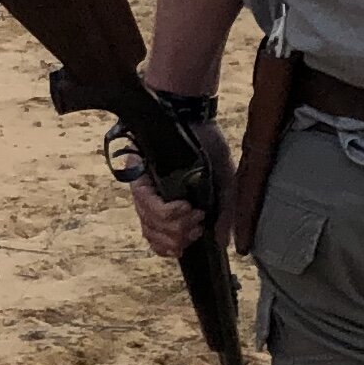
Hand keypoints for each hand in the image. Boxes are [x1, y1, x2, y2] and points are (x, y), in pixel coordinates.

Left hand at [126, 108, 234, 260]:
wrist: (195, 116)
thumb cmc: (208, 147)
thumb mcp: (224, 184)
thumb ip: (223, 214)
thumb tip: (221, 243)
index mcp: (168, 203)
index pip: (157, 239)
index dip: (170, 248)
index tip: (191, 243)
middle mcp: (153, 198)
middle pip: (154, 236)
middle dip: (179, 239)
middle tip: (198, 226)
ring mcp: (144, 188)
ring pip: (150, 224)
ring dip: (176, 227)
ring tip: (195, 215)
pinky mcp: (139, 176)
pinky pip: (148, 205)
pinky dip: (168, 212)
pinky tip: (185, 207)